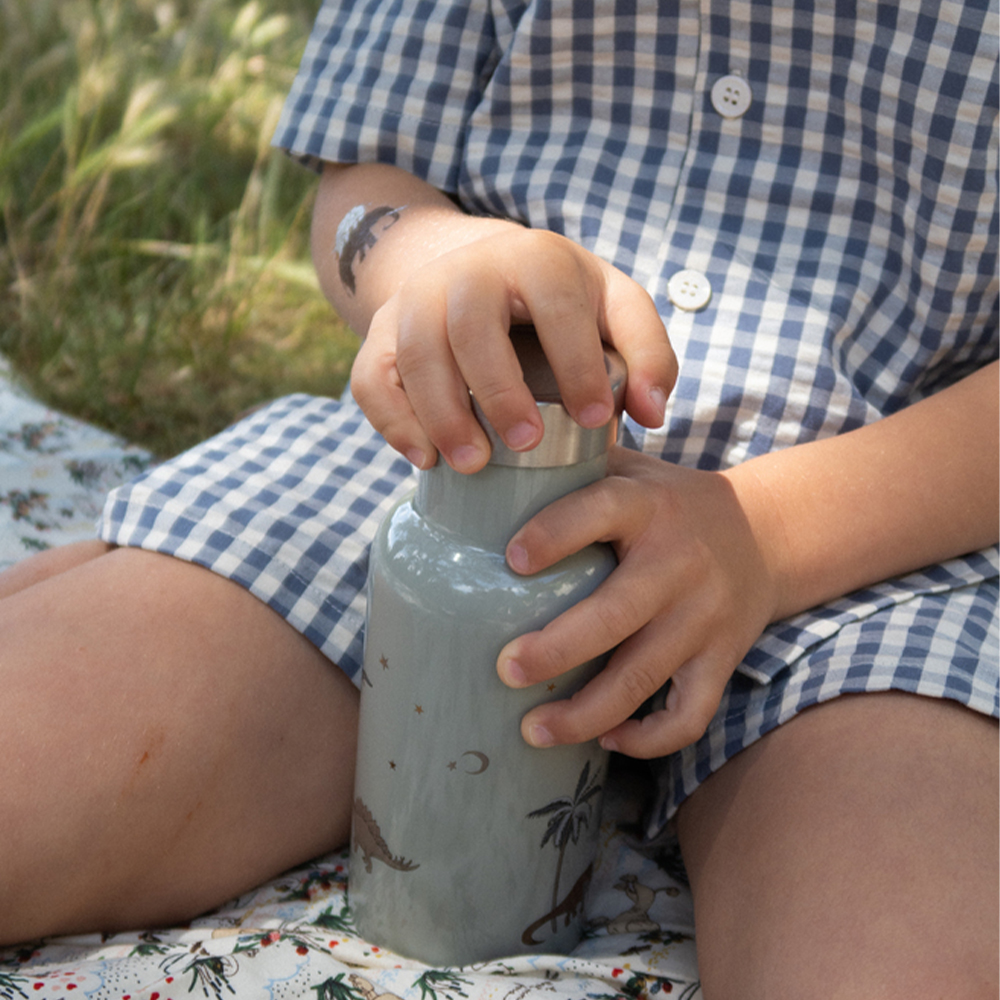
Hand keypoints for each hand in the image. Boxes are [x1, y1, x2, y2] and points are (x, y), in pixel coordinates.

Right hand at [350, 226, 676, 471]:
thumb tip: (650, 414)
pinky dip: (393, 421)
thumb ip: (647, 355)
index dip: (577, 363)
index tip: (597, 421)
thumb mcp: (614, 309)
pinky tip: (425, 460)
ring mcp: (416, 299)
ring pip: (415, 352)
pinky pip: (371, 377)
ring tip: (474, 465)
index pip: (554, 305)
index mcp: (534, 258)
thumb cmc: (560, 302)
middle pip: (470, 326)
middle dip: (498, 391)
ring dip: (441, 414)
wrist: (481, 271)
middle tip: (526, 446)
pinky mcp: (381, 333)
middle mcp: (467, 270)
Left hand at [495, 447, 783, 758]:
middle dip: (556, 650)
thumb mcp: (632, 469)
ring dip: (586, 714)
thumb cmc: (670, 503)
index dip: (556, 533)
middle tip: (505, 670)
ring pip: (645, 676)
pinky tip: (607, 739)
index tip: (512, 559)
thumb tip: (490, 460)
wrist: (767, 533)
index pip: (601, 512)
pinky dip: (649, 738)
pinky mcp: (722, 659)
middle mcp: (680, 563)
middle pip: (616, 616)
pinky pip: (689, 714)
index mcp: (649, 506)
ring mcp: (705, 617)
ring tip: (533, 730)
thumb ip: (575, 465)